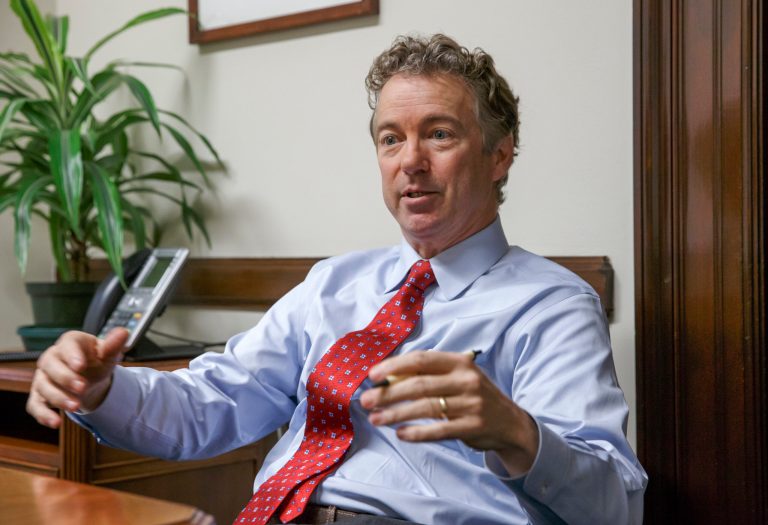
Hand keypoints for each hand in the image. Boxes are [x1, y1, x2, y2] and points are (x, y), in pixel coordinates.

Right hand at [26, 328, 128, 428]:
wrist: (90, 376)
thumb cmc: (98, 360)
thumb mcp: (109, 354)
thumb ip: (114, 345)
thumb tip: (124, 332)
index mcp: (70, 343)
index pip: (67, 345)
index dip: (72, 355)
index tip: (81, 365)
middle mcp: (52, 357)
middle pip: (50, 365)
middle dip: (65, 377)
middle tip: (82, 388)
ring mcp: (43, 376)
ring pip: (43, 386)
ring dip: (58, 397)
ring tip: (76, 406)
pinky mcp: (39, 394)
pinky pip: (35, 404)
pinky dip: (43, 414)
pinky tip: (55, 423)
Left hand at [359, 350, 539, 475]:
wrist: (509, 422)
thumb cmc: (473, 396)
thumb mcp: (457, 377)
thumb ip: (428, 375)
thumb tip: (387, 379)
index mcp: (459, 362)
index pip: (421, 359)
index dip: (394, 366)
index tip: (373, 376)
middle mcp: (466, 380)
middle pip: (419, 384)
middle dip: (389, 393)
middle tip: (366, 401)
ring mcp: (471, 403)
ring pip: (425, 408)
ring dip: (396, 414)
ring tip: (376, 419)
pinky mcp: (472, 426)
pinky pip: (439, 430)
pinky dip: (417, 432)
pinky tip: (401, 434)